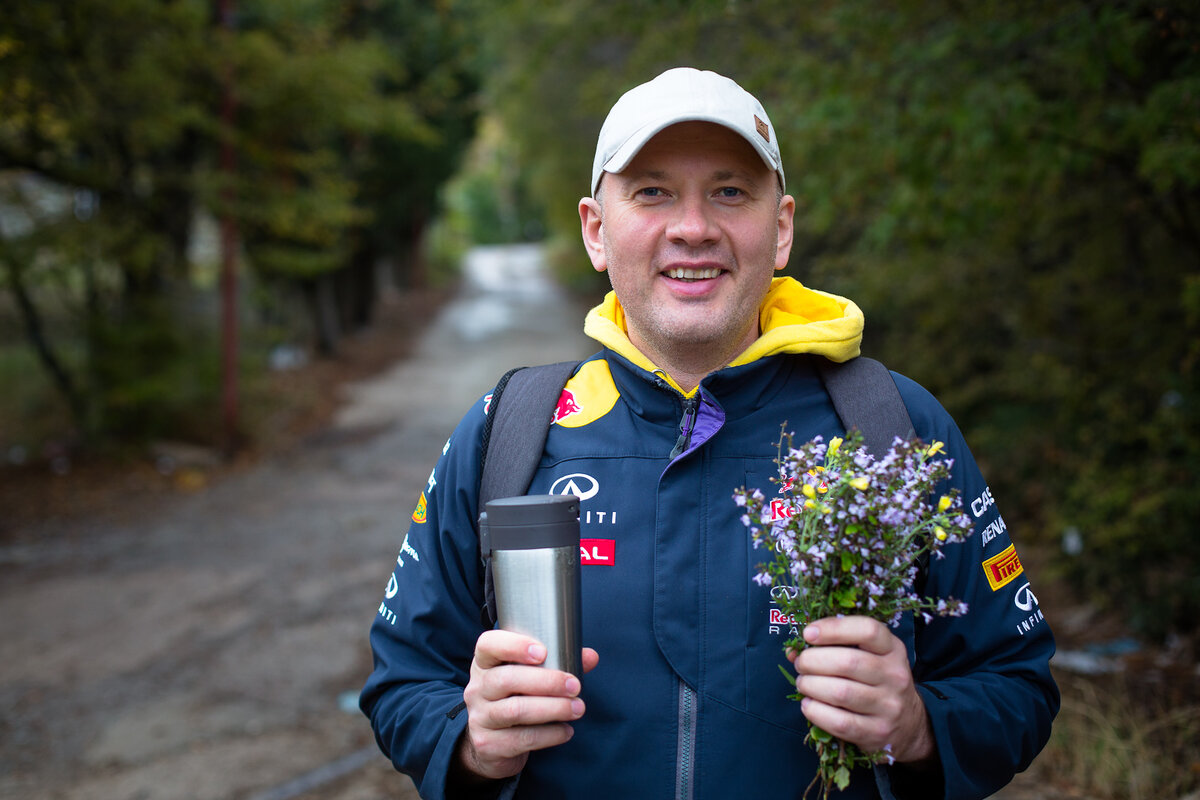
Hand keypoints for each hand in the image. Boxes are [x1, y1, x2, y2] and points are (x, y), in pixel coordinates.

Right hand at [457, 630, 599, 781]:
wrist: (489, 745)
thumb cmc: (514, 699)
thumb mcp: (527, 677)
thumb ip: (558, 663)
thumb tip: (591, 656)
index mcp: (485, 664)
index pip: (488, 645)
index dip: (513, 645)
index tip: (543, 651)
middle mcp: (477, 689)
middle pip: (506, 679)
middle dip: (547, 682)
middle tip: (575, 686)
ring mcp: (480, 718)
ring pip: (515, 711)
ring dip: (553, 708)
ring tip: (577, 708)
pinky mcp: (488, 744)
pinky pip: (522, 739)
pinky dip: (549, 735)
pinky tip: (566, 731)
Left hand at [789, 616, 934, 764]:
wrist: (909, 725)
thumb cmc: (877, 681)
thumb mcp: (868, 656)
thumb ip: (834, 646)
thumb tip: (793, 651)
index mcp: (893, 650)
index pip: (868, 630)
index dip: (833, 628)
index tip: (808, 633)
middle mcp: (895, 676)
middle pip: (847, 662)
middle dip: (813, 661)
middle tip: (801, 664)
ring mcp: (888, 707)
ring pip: (840, 692)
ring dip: (811, 686)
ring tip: (804, 684)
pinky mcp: (877, 733)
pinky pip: (839, 722)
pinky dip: (816, 712)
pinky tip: (809, 705)